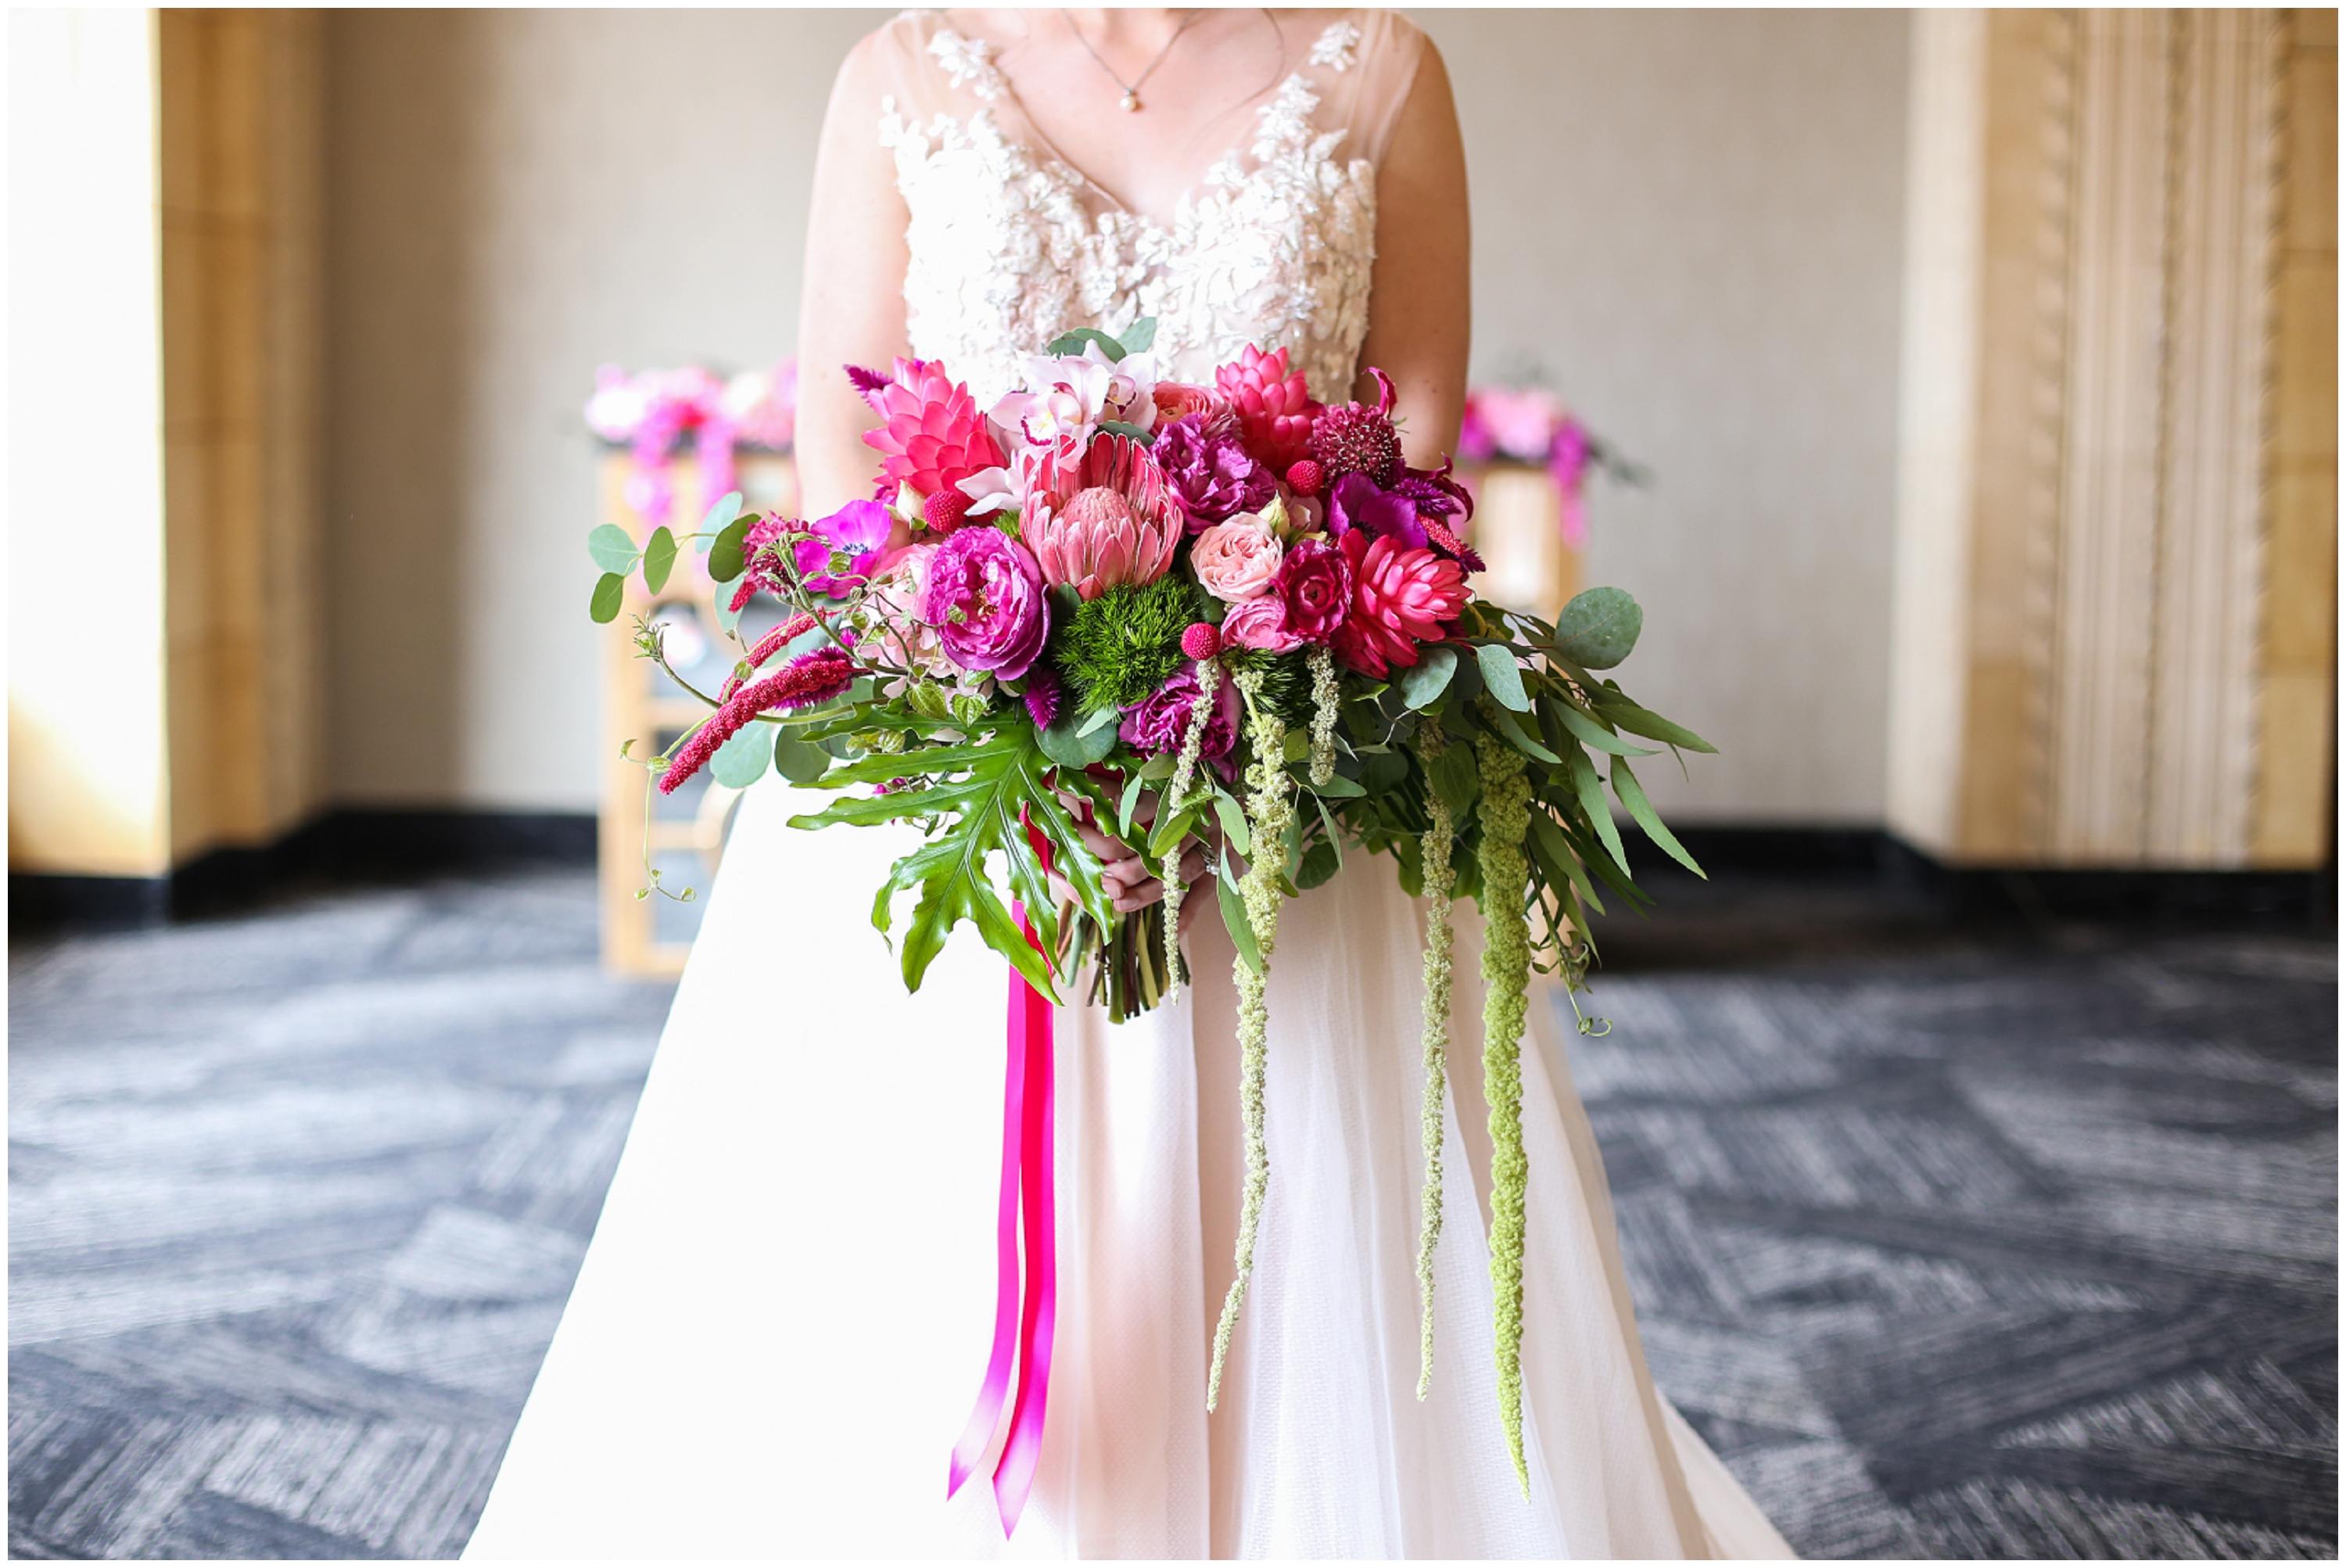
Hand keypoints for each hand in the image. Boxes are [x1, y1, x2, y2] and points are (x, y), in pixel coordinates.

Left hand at [1049, 785, 1212, 932]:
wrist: (1239, 792)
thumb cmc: (1186, 782)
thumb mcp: (1150, 776)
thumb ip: (1111, 784)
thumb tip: (1060, 781)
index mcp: (1170, 791)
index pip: (1130, 812)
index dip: (1098, 826)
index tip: (1071, 830)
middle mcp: (1190, 820)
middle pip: (1149, 851)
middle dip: (1119, 870)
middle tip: (1096, 880)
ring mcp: (1209, 846)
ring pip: (1171, 876)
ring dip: (1143, 894)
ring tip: (1117, 903)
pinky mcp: (1223, 865)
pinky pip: (1203, 893)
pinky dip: (1187, 914)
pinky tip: (1172, 932)